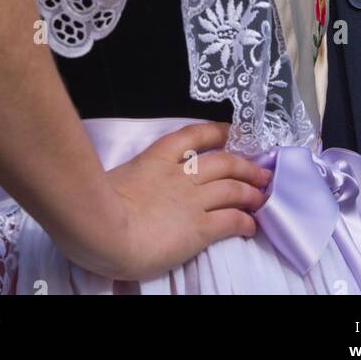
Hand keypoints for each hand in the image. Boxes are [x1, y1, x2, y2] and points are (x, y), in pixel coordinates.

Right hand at [93, 122, 272, 281]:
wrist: (105, 228)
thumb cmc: (98, 204)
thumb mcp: (115, 177)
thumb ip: (132, 178)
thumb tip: (133, 187)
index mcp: (156, 158)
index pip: (192, 135)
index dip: (214, 132)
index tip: (228, 131)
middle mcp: (180, 174)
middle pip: (222, 162)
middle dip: (245, 166)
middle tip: (260, 171)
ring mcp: (192, 200)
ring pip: (232, 189)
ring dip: (251, 193)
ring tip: (262, 197)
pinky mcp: (199, 228)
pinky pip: (231, 220)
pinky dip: (245, 221)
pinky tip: (252, 225)